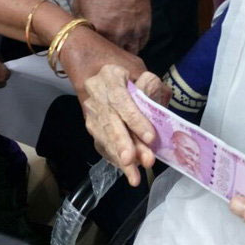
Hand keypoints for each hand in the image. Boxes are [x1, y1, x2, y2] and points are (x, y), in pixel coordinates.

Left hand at [74, 0, 152, 53]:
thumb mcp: (80, 2)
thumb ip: (82, 24)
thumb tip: (81, 36)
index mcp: (99, 29)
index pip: (94, 53)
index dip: (91, 55)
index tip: (88, 55)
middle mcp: (119, 34)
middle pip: (113, 58)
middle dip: (107, 58)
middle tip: (101, 56)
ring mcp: (134, 32)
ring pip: (129, 54)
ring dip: (122, 54)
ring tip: (115, 50)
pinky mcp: (146, 26)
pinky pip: (141, 44)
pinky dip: (134, 45)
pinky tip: (127, 40)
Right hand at [82, 63, 170, 185]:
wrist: (95, 67)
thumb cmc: (125, 71)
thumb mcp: (140, 71)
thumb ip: (150, 86)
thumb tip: (154, 105)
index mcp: (110, 77)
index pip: (122, 101)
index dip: (136, 121)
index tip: (150, 138)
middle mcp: (95, 95)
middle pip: (110, 123)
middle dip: (125, 145)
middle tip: (138, 162)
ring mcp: (90, 112)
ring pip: (104, 137)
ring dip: (120, 158)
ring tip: (134, 176)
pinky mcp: (91, 126)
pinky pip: (101, 145)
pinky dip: (114, 159)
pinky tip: (126, 170)